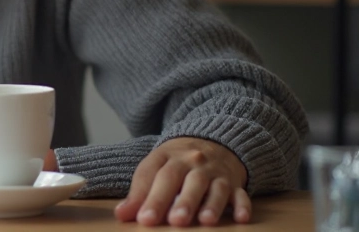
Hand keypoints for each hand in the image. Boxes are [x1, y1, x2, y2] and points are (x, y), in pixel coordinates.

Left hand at [114, 137, 249, 226]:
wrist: (212, 141)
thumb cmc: (177, 162)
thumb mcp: (155, 168)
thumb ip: (139, 192)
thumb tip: (121, 215)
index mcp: (168, 157)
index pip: (156, 174)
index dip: (148, 196)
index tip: (142, 219)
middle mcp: (193, 162)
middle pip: (186, 180)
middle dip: (181, 202)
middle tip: (174, 222)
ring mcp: (216, 172)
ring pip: (214, 187)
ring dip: (210, 205)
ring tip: (205, 222)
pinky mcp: (235, 183)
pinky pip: (240, 193)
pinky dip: (242, 205)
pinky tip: (241, 218)